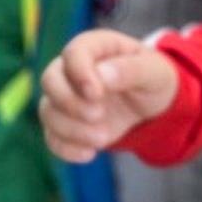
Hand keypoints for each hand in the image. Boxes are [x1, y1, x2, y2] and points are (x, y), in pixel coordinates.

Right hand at [39, 30, 179, 162]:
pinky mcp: (67, 123)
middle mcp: (73, 69)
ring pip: (48, 111)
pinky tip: (89, 154)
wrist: (152, 103)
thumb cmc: (152, 78)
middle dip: (70, 103)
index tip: (97, 94)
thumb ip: (130, 70)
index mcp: (95, 47)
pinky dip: (66, 149)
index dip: (80, 73)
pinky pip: (52, 137)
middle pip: (50, 80)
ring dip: (71, 129)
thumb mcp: (153, 71)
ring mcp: (66, 97)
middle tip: (98, 115)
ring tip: (102, 138)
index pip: (74, 52)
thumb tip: (102, 76)